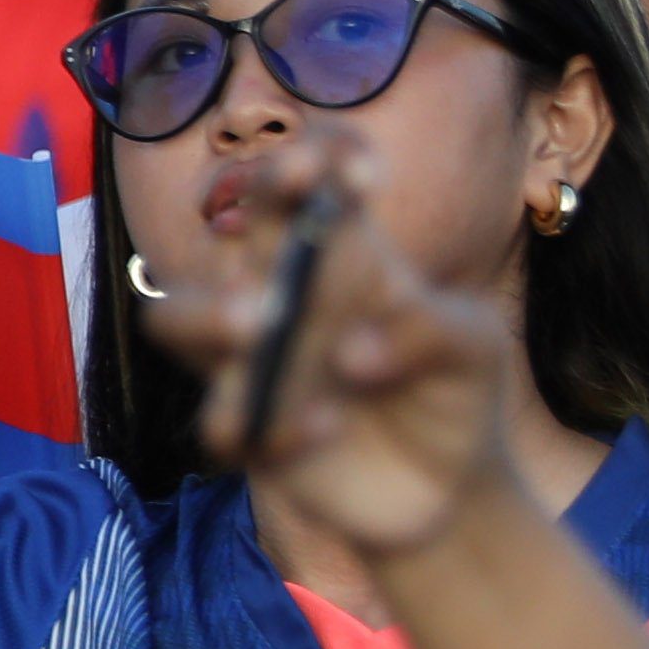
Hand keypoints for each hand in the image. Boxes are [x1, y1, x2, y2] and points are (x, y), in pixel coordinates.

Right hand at [205, 122, 517, 564]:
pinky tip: (324, 430)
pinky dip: (272, 424)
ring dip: (206, 312)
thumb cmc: (455, 393)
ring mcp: (254, 357)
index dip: (326, 159)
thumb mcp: (475, 349)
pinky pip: (223, 418)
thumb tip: (350, 353)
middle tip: (297, 184)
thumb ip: (431, 330)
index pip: (317, 181)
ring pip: (174, 315)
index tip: (361, 174)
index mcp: (344, 254)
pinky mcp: (245, 427)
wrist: (446, 489)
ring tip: (260, 325)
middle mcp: (284, 290)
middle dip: (264, 192)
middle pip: (242, 221)